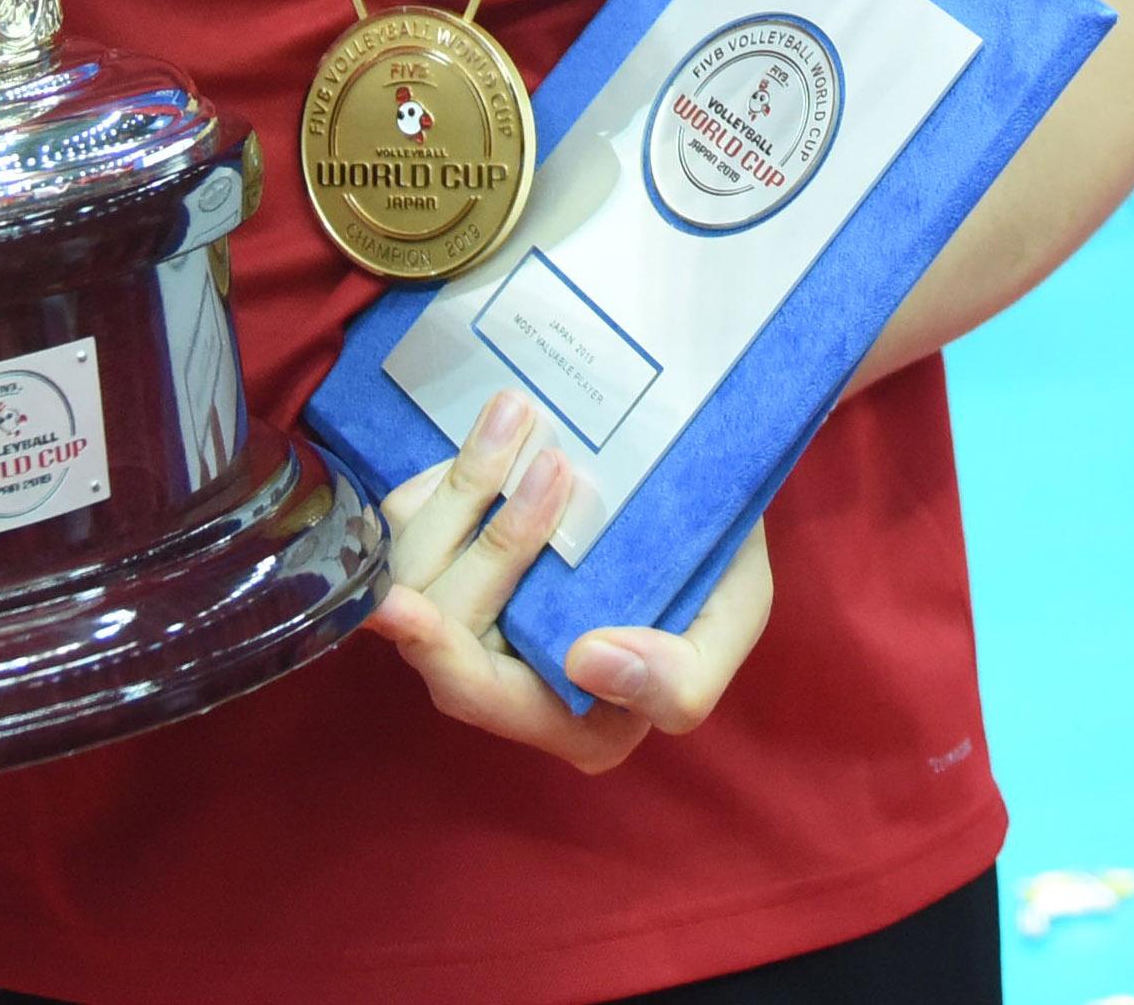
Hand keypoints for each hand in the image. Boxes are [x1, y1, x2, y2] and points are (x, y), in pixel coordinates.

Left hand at [367, 392, 772, 773]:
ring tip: (523, 417)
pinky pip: (413, 516)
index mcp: (570, 716)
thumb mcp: (731, 623)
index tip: (401, 608)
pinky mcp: (447, 544)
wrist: (697, 485)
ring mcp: (470, 603)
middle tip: (555, 463)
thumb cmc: (715, 568)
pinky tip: (501, 429)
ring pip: (420, 560)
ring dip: (471, 487)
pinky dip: (452, 472)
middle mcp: (504, 670)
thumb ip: (680, 679)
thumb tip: (587, 664)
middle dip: (495, 542)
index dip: (439, 656)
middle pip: (444, 622)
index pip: (483, 697)